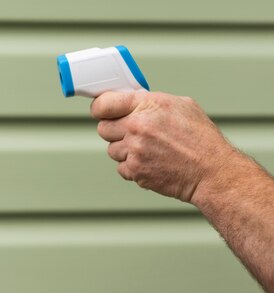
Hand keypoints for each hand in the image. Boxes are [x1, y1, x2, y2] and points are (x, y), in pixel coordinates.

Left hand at [91, 91, 237, 202]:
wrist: (211, 171)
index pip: (104, 103)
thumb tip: (129, 101)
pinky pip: (120, 168)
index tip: (101, 111)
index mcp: (148, 105)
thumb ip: (150, 102)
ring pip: (112, 150)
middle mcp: (138, 126)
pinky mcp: (135, 170)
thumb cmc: (200, 139)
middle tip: (131, 133)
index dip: (100, 108)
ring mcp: (135, 150)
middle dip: (114, 131)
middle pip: (103, 128)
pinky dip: (132, 167)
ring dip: (125, 151)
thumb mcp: (181, 105)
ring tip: (149, 150)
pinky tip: (151, 162)